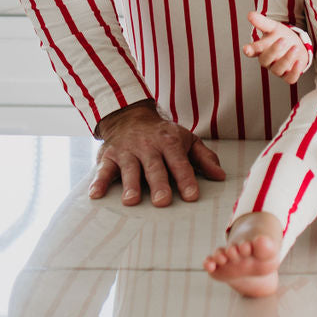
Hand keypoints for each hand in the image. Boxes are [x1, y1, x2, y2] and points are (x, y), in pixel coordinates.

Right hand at [90, 100, 224, 207]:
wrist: (131, 116)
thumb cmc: (163, 134)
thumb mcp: (187, 140)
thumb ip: (204, 158)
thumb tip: (220, 176)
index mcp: (170, 142)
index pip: (180, 162)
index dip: (186, 179)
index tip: (192, 196)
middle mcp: (149, 146)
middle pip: (155, 167)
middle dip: (159, 184)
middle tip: (163, 201)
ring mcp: (128, 151)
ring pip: (130, 169)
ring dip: (130, 184)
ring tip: (131, 201)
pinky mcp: (109, 156)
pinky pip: (104, 169)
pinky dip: (99, 181)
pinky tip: (96, 195)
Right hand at [244, 12, 310, 83]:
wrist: (296, 45)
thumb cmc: (281, 37)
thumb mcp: (273, 28)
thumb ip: (262, 22)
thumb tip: (250, 14)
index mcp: (261, 50)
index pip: (253, 51)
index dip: (250, 50)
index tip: (247, 49)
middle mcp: (268, 61)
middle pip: (265, 60)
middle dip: (273, 50)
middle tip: (282, 40)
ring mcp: (278, 69)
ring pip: (278, 69)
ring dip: (286, 59)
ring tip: (295, 47)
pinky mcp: (289, 75)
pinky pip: (290, 78)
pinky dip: (295, 71)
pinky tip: (299, 62)